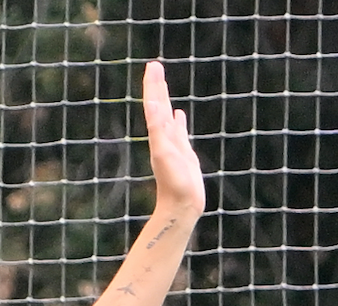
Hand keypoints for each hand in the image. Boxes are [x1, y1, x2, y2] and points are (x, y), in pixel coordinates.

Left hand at [143, 61, 204, 217]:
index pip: (153, 104)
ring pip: (167, 116)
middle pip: (158, 106)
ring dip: (165, 100)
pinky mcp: (183, 154)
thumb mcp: (164, 153)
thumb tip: (153, 106)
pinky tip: (179, 115)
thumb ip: (158, 130)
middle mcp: (163, 137)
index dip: (153, 85)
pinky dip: (178, 121)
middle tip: (155, 66)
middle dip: (157, 86)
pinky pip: (179, 132)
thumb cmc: (173, 183)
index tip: (153, 66)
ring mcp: (173, 145)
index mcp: (158, 135)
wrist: (180, 207)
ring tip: (163, 85)